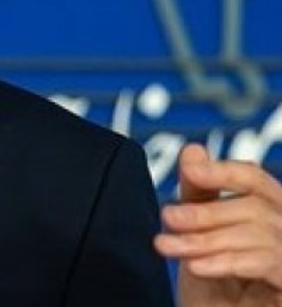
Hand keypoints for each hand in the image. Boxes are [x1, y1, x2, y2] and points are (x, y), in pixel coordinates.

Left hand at [155, 143, 281, 305]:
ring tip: (168, 246)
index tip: (192, 171)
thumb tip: (193, 150)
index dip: (225, 172)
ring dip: (205, 239)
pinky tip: (196, 266)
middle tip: (168, 217)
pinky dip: (227, 261)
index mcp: (268, 214)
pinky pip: (266, 263)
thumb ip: (197, 194)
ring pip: (258, 234)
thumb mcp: (198, 234)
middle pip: (255, 207)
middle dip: (206, 212)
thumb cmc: (211, 286)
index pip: (255, 180)